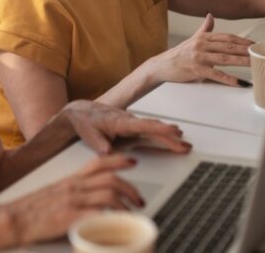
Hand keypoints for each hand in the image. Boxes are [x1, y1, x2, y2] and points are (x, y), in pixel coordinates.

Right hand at [6, 153, 142, 244]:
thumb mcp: (54, 195)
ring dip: (125, 203)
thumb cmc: (30, 211)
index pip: (98, 163)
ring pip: (108, 194)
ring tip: (132, 212)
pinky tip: (117, 223)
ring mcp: (72, 201)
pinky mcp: (69, 216)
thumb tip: (89, 200)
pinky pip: (96, 214)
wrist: (11, 219)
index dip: (118, 160)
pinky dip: (110, 217)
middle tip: (139, 198)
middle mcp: (74, 187)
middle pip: (110, 179)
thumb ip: (72, 194)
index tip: (132, 160)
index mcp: (71, 180)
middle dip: (130, 187)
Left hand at [61, 100, 190, 154]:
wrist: (79, 111)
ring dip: (168, 134)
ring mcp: (130, 122)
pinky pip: (149, 128)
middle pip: (153, 128)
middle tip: (185, 145)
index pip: (144, 126)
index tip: (173, 131)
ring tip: (183, 143)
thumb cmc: (84, 120)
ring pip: (153, 128)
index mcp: (119, 122)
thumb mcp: (87, 133)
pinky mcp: (130, 125)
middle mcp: (128, 120)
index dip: (159, 129)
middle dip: (170, 136)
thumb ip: (97, 143)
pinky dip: (161, 131)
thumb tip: (107, 152)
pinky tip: (170, 135)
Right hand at [139, 13, 251, 85]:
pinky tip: (239, 81)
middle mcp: (202, 45)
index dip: (242, 40)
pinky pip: (216, 74)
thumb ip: (204, 28)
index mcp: (203, 37)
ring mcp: (199, 57)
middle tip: (260, 52)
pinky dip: (229, 78)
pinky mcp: (196, 70)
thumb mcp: (193, 39)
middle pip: (228, 46)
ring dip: (242, 61)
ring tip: (255, 64)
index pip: (227, 37)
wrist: (162, 65)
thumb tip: (210, 16)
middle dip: (246, 49)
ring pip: (225, 58)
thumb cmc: (179, 54)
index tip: (255, 43)